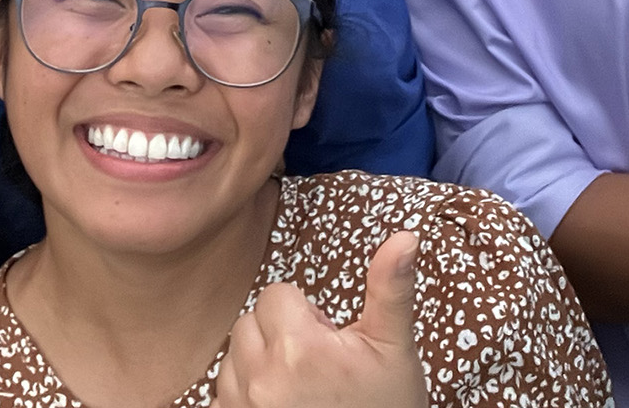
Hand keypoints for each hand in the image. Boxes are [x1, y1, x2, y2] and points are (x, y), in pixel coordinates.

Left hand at [214, 231, 425, 407]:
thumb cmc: (386, 407)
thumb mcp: (394, 349)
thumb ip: (391, 289)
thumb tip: (405, 237)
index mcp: (299, 349)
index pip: (276, 295)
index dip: (306, 313)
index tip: (328, 340)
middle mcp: (261, 379)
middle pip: (252, 322)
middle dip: (280, 334)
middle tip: (317, 365)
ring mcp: (243, 407)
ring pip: (234, 356)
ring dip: (259, 363)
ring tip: (299, 387)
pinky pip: (222, 393)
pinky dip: (244, 394)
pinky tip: (281, 405)